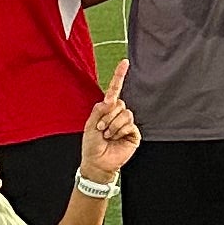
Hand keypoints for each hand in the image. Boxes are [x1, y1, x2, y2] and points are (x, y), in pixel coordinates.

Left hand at [79, 59, 137, 186]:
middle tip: (101, 129)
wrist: (98, 162)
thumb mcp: (90, 124)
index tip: (125, 62)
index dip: (120, 76)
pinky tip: (115, 138)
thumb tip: (111, 99)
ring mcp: (127, 123)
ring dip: (113, 125)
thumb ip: (99, 109)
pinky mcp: (133, 133)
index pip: (115, 90)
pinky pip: (129, 124)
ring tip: (107, 135)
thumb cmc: (92, 144)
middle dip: (107, 116)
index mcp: (107, 109)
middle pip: (119, 104)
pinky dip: (120, 131)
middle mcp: (118, 114)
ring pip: (125, 114)